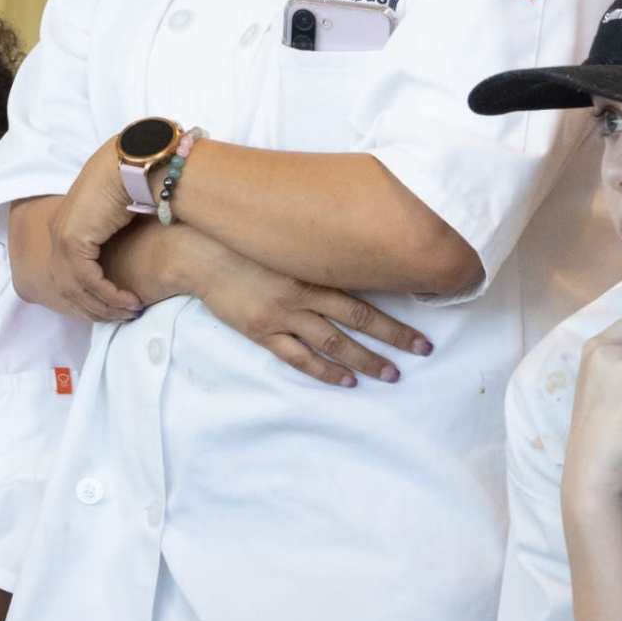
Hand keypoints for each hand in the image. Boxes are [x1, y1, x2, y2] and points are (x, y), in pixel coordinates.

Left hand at [35, 144, 146, 324]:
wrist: (134, 163)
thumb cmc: (134, 184)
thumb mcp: (118, 215)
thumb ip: (112, 234)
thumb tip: (126, 250)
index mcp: (67, 226)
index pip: (68, 273)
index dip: (89, 296)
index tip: (114, 308)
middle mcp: (59, 232)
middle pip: (67, 286)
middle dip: (95, 307)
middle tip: (122, 318)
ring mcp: (62, 236)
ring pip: (75, 288)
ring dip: (104, 305)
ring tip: (129, 312)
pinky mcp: (72, 240)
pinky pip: (86, 280)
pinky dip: (108, 295)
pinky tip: (128, 300)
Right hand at [172, 234, 429, 386]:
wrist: (199, 253)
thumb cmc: (244, 240)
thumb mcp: (287, 239)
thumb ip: (317, 250)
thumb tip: (354, 251)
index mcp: (314, 268)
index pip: (365, 291)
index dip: (394, 308)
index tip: (419, 315)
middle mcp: (304, 293)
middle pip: (358, 319)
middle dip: (393, 337)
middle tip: (422, 350)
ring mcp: (283, 315)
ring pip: (334, 342)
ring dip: (365, 360)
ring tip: (391, 374)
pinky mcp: (263, 331)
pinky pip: (298, 357)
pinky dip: (324, 370)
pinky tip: (345, 380)